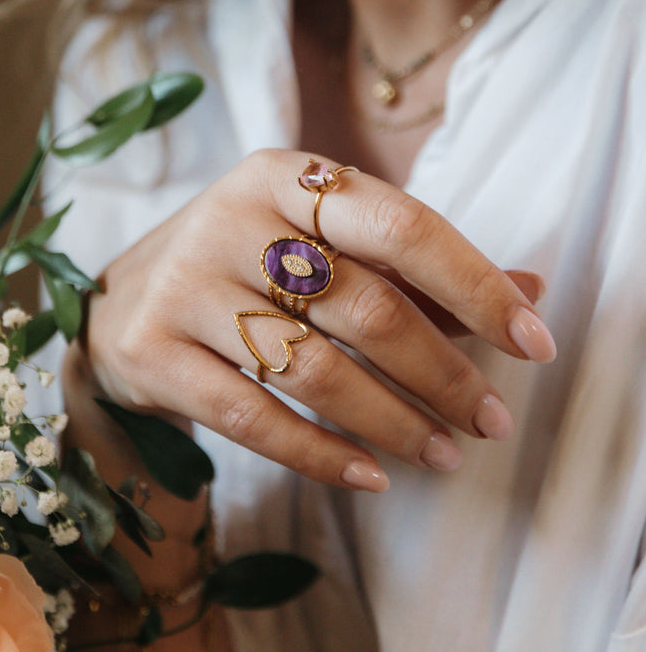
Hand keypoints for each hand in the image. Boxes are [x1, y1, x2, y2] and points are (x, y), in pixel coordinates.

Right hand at [80, 150, 552, 491]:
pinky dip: (320, 453)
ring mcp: (184, 285)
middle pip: (363, 303)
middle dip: (443, 372)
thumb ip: (418, 272)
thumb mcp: (321, 248)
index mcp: (283, 176)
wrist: (118, 306)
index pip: (400, 223)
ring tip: (444, 454)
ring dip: (393, 420)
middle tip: (491, 421)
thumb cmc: (245, 271)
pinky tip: (371, 475)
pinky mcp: (151, 352)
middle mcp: (230, 219)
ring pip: (312, 367)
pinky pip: (252, 417)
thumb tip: (532, 292)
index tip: (534, 341)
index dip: (474, 283)